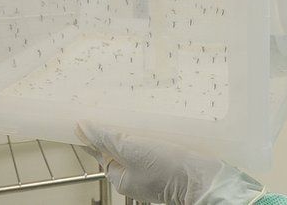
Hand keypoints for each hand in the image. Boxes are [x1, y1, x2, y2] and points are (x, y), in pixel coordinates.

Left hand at [76, 123, 265, 204]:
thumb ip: (106, 139)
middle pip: (120, 146)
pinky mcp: (170, 164)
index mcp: (120, 176)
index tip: (91, 113)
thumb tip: (82, 128)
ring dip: (138, 128)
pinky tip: (158, 123)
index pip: (101, 150)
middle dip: (118, 127)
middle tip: (116, 106)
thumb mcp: (131, 150)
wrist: (204, 180)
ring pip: (139, 144)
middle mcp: (136, 175)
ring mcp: (153, 171)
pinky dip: (154, 134)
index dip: (95, 132)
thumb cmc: (168, 170)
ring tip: (138, 110)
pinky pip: (156, 146)